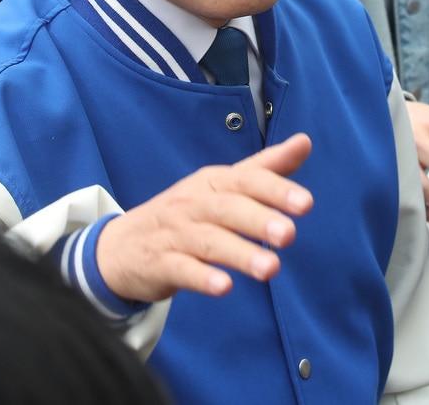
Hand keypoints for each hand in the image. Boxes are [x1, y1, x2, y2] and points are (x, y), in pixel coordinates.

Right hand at [96, 134, 313, 302]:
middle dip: (259, 220)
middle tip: (290, 235)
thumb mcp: (222, 186)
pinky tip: (224, 288)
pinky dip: (202, 277)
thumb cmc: (185, 213)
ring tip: (271, 268)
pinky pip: (181, 270)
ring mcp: (174, 234)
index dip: (275, 190)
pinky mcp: (160, 264)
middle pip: (227, 209)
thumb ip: (265, 168)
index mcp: (212, 182)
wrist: (121, 246)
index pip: (245, 181)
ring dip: (240, 254)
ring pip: (209, 242)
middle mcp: (193, 203)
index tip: (306, 203)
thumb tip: (305, 141)